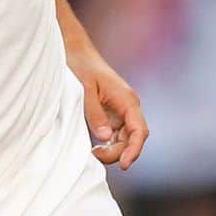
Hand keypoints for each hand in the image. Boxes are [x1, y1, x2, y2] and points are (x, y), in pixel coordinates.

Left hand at [72, 53, 147, 171]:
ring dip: (113, 150)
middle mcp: (128, 107)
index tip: (124, 165)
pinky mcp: (111, 113)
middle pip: (133, 138)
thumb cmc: (81, 66)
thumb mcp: (85, 90)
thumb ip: (95, 114)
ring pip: (125, 138)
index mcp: (127, 100)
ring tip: (93, 153)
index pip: (139, 131)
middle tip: (95, 156)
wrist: (75, 50)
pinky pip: (116, 134)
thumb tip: (105, 138)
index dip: (134, 150)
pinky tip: (95, 148)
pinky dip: (108, 144)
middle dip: (118, 152)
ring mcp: (120, 110)